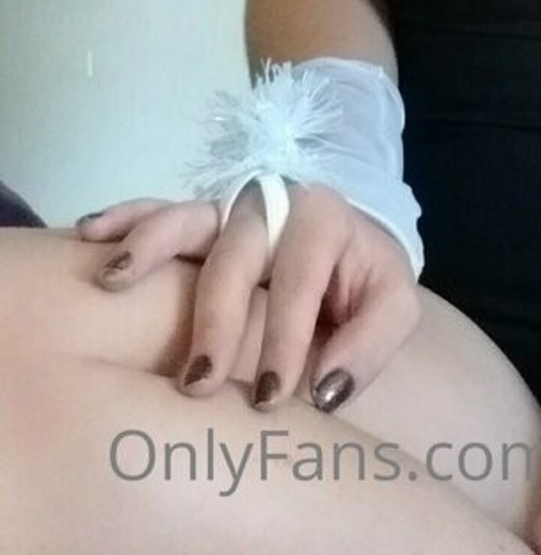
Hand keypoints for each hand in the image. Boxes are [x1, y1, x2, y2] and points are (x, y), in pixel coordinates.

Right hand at [74, 183, 420, 410]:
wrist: (347, 241)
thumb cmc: (362, 278)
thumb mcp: (391, 304)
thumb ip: (370, 344)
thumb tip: (325, 390)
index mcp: (325, 219)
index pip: (301, 276)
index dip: (285, 337)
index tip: (269, 396)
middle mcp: (273, 202)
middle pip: (237, 252)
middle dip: (215, 316)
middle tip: (197, 382)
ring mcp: (229, 207)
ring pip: (187, 218)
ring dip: (149, 246)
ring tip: (113, 279)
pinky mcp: (199, 217)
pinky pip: (157, 208)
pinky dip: (124, 218)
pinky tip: (90, 234)